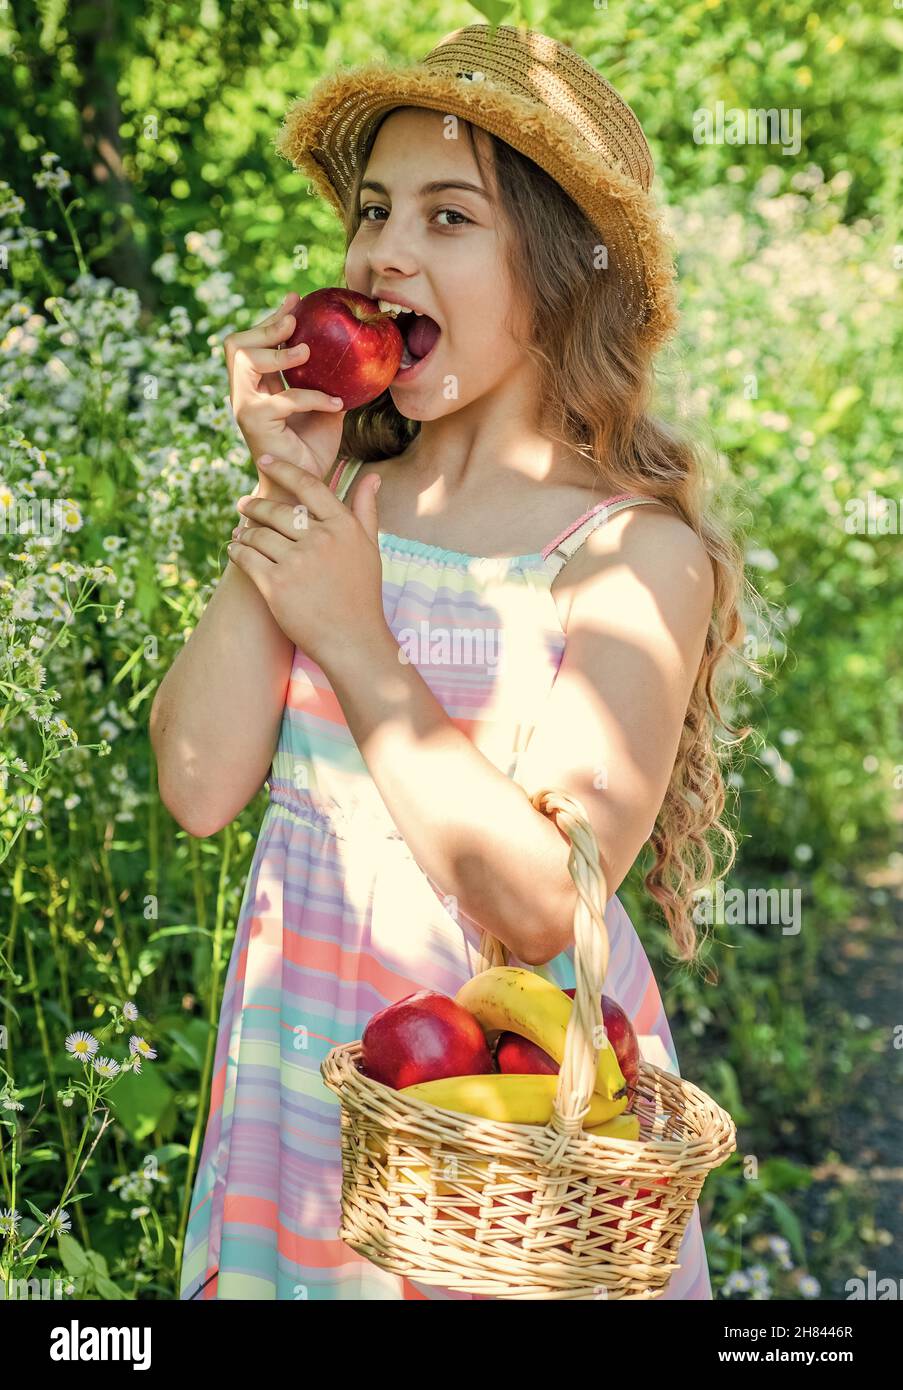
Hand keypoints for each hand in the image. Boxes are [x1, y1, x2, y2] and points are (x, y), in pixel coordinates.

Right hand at [223, 291, 346, 517]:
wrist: (301, 489)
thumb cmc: (312, 450)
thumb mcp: (324, 407)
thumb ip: (328, 382)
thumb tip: (356, 355)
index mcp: (257, 386)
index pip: (252, 342)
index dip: (271, 318)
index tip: (296, 300)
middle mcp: (245, 393)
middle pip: (236, 344)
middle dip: (266, 326)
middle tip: (295, 323)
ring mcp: (245, 407)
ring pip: (246, 361)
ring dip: (278, 353)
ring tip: (308, 353)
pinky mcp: (255, 423)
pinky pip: (284, 398)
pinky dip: (313, 397)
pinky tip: (337, 405)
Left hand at [226, 454, 386, 668]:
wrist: (352, 640)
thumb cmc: (361, 594)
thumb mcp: (370, 548)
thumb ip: (366, 510)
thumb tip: (373, 477)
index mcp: (343, 526)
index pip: (309, 485)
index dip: (283, 470)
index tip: (264, 461)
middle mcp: (321, 540)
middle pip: (278, 510)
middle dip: (255, 506)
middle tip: (244, 504)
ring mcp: (297, 562)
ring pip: (258, 534)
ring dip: (244, 531)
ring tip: (240, 533)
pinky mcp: (276, 585)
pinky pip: (246, 558)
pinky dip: (236, 551)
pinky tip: (235, 550)